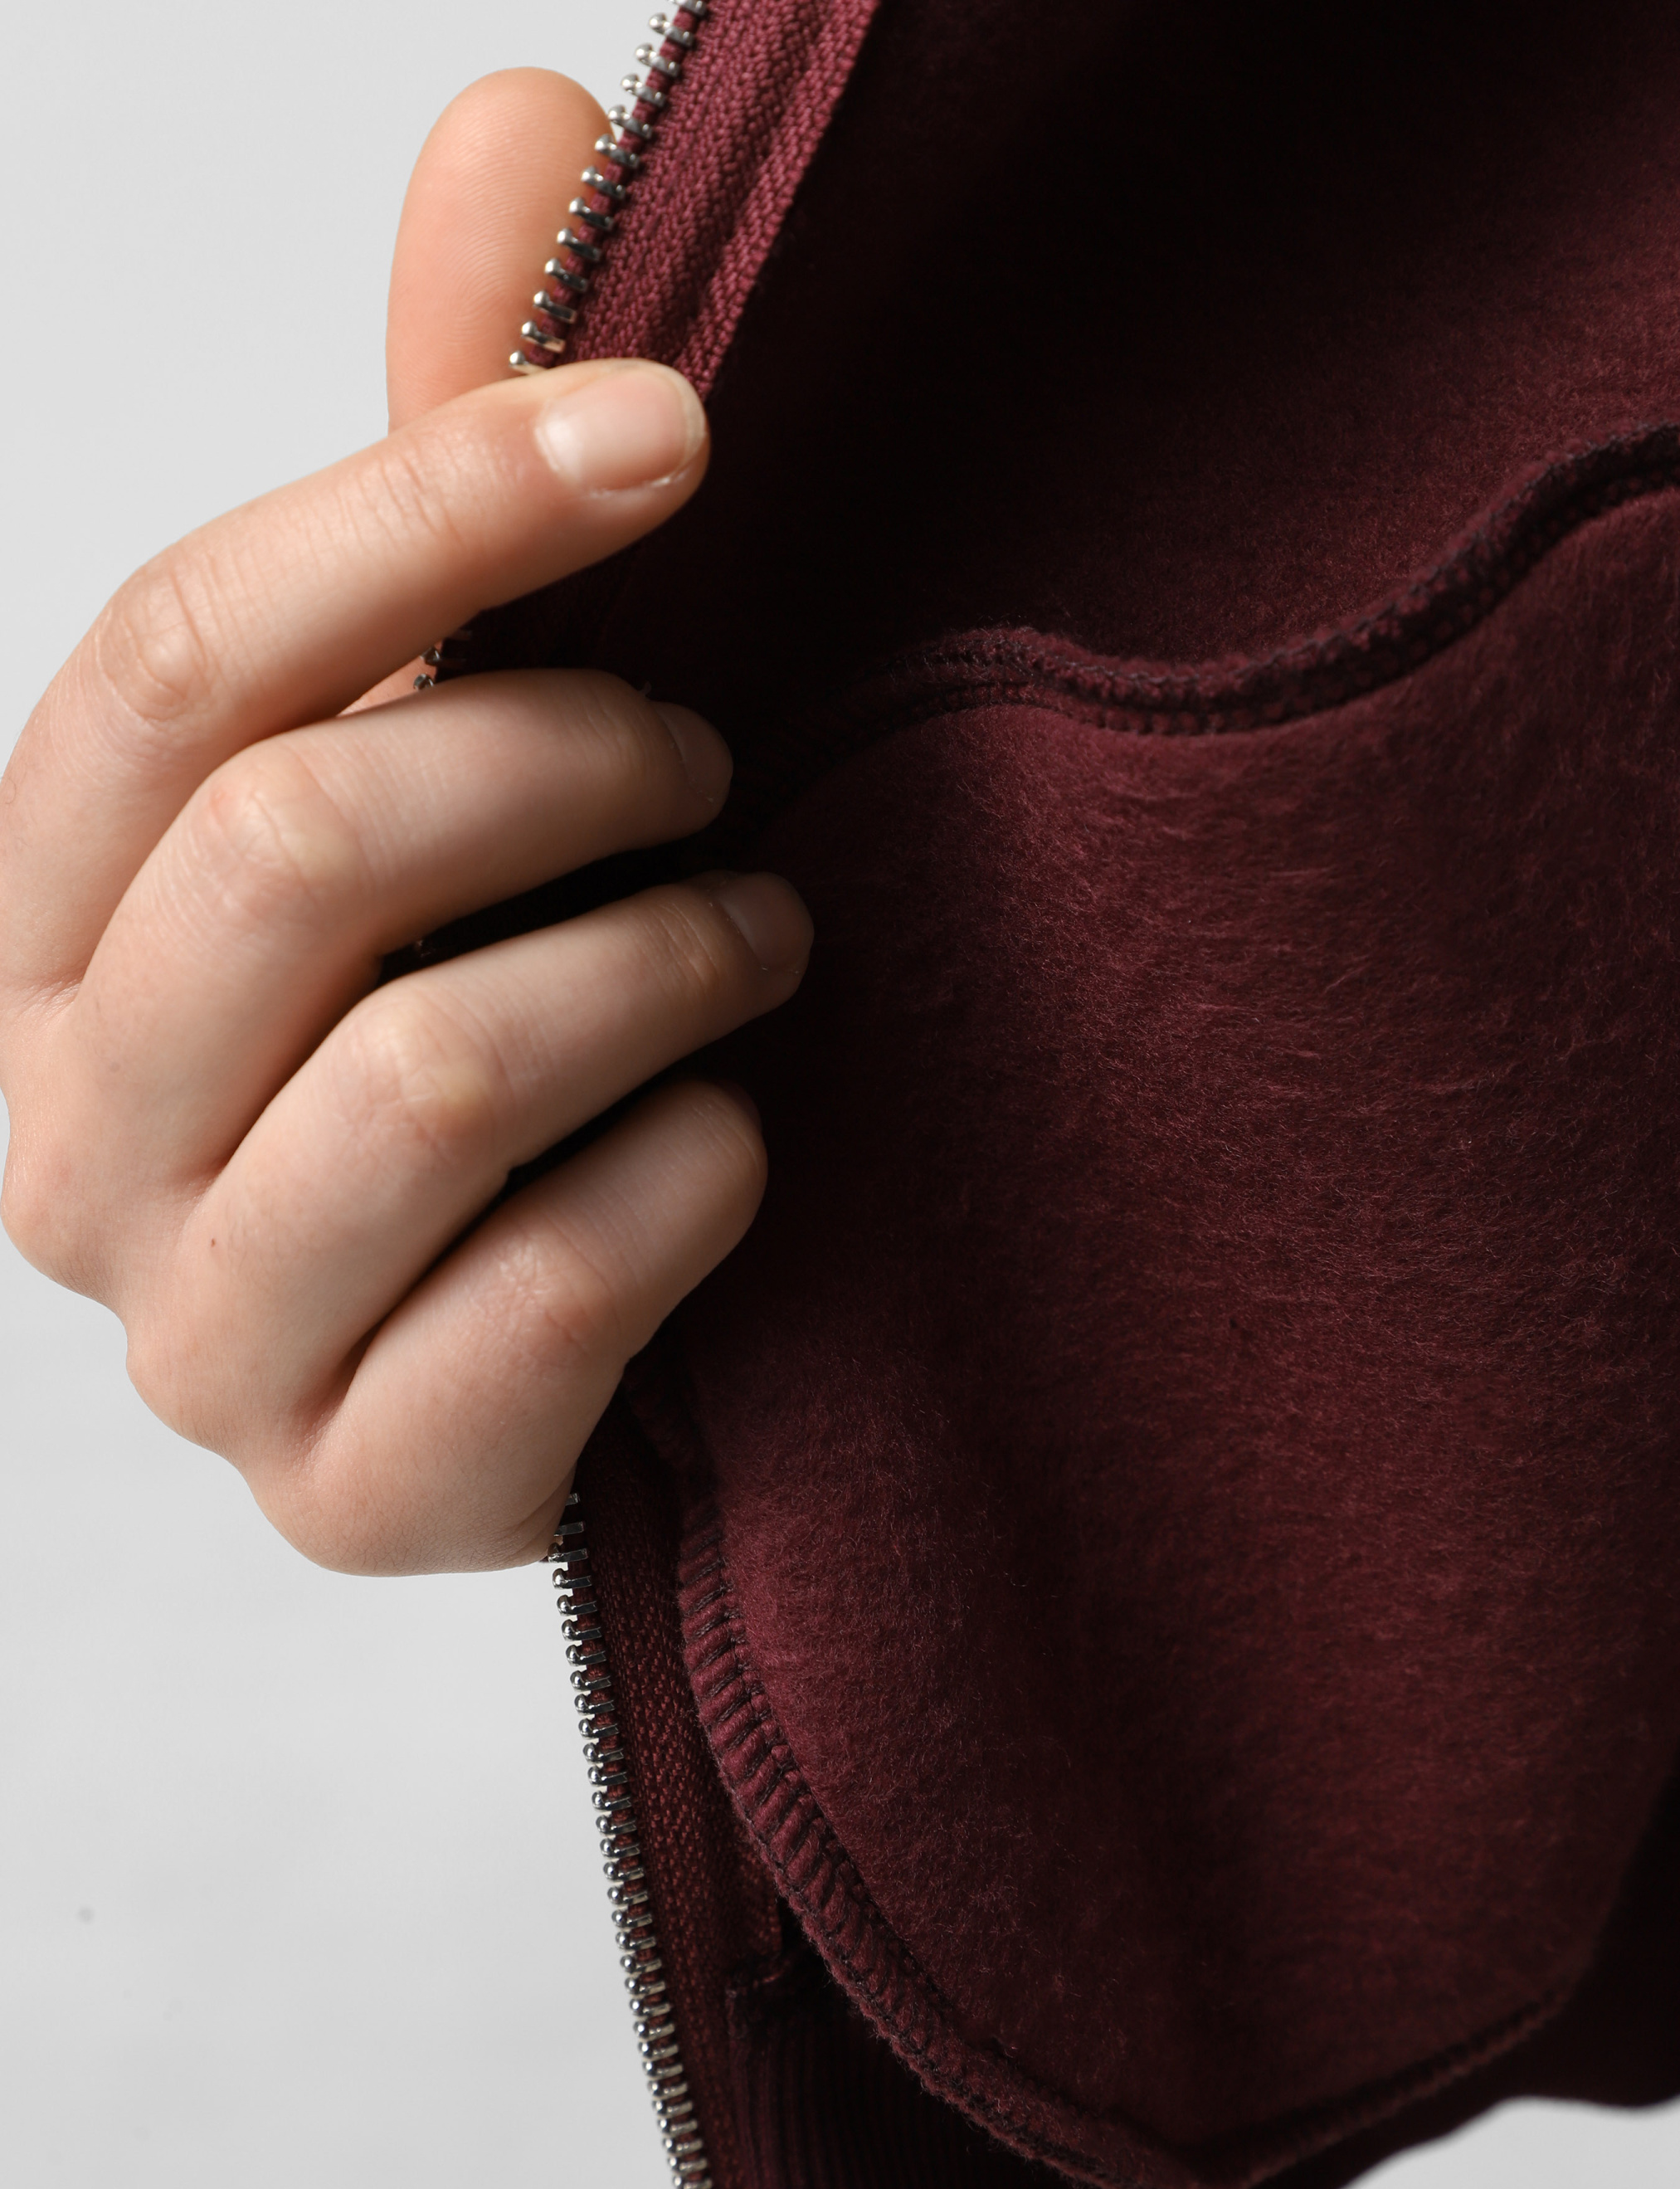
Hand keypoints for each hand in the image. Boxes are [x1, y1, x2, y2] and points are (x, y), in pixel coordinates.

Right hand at [0, 74, 810, 1573]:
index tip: (672, 431)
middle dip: (566, 764)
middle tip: (720, 763)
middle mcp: (67, 1140)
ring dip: (660, 966)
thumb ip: (457, 467)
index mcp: (51, 928)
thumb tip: (515, 114)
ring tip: (760, 930)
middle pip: (292, 857)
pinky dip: (693, 1188)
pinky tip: (743, 1145)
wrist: (565, 1329)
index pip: (179, 665)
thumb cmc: (494, 999)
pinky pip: (543, 1302)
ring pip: (429, 1078)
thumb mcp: (460, 733)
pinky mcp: (351, 1498)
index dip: (431, 514)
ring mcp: (197, 1345)